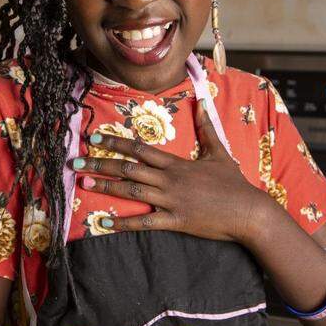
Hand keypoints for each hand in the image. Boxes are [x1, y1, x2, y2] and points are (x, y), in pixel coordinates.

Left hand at [73, 99, 269, 242]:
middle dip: (100, 165)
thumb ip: (207, 128)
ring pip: (132, 191)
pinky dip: (123, 223)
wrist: (249, 211)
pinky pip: (144, 222)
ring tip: (84, 184)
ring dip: (106, 188)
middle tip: (76, 163)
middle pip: (128, 169)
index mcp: (176, 163)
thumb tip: (202, 102)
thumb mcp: (219, 152)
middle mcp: (169, 179)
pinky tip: (105, 223)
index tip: (95, 138)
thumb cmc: (234, 183)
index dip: (116, 142)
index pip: (140, 149)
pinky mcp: (175, 221)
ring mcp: (171, 200)